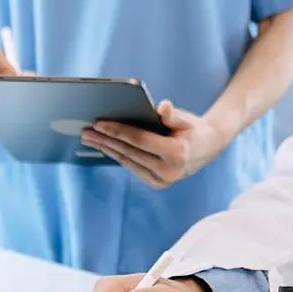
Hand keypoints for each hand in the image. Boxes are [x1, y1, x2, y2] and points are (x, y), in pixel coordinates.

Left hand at [82, 101, 230, 188]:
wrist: (207, 148)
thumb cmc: (192, 129)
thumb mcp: (185, 118)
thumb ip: (172, 114)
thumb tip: (162, 107)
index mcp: (176, 154)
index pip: (139, 140)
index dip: (117, 131)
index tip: (98, 123)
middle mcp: (168, 172)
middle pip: (129, 152)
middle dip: (106, 140)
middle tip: (85, 131)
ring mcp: (162, 181)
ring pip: (128, 162)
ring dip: (107, 150)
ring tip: (89, 139)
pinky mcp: (157, 184)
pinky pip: (133, 167)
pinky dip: (118, 156)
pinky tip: (105, 147)